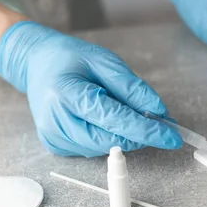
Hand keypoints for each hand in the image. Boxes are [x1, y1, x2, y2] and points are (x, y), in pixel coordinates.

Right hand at [0, 21, 182, 156]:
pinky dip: (106, 136)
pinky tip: (100, 118)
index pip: (115, 119)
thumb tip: (159, 112)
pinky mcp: (56, 145)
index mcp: (67, 92)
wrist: (35, 64)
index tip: (172, 136)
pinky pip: (92, 148)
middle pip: (111, 140)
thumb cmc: (69, 58)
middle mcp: (57, 119)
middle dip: (139, 134)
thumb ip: (132, 88)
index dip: (147, 130)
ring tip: (120, 109)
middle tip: (158, 122)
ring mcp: (54, 136)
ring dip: (123, 135)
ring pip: (104, 147)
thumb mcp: (104, 60)